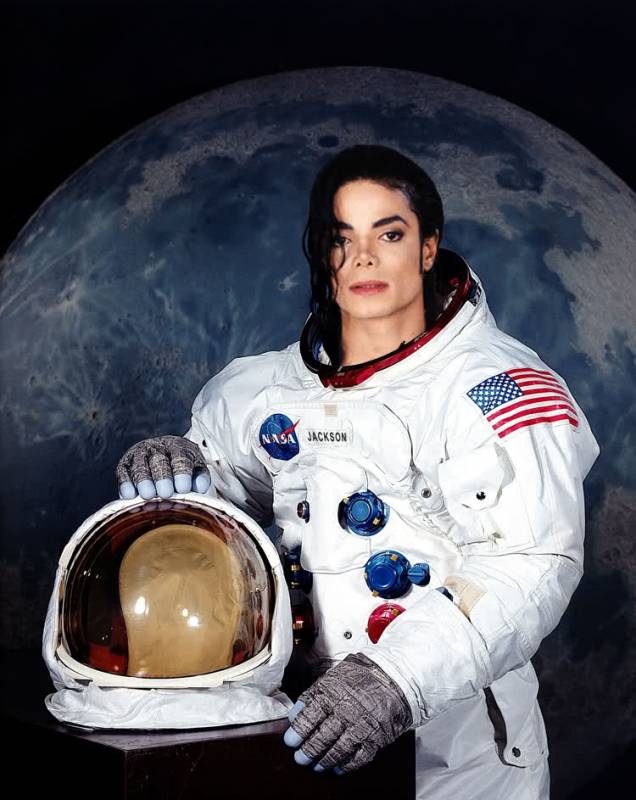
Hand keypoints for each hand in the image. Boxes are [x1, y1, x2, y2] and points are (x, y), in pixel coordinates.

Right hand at [115, 435, 210, 498]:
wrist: (163, 452)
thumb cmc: (183, 467)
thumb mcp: (196, 469)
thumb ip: (200, 478)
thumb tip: (199, 489)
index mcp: (178, 447)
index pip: (181, 457)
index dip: (182, 473)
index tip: (183, 489)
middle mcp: (158, 447)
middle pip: (159, 460)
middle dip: (162, 478)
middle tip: (166, 493)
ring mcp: (140, 454)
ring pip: (140, 465)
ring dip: (143, 481)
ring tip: (148, 496)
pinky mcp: (125, 463)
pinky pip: (123, 472)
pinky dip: (126, 484)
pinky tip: (129, 496)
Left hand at [283, 652, 411, 773]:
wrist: (395, 677)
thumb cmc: (361, 676)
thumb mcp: (333, 677)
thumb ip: (313, 695)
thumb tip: (294, 715)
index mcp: (333, 693)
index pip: (310, 717)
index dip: (298, 732)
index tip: (289, 741)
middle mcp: (347, 711)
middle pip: (322, 737)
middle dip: (308, 751)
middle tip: (300, 757)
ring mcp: (362, 726)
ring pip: (338, 750)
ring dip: (324, 760)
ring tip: (315, 765)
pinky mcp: (377, 738)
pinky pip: (359, 758)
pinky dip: (346, 766)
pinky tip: (337, 768)